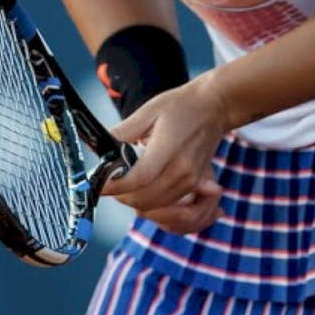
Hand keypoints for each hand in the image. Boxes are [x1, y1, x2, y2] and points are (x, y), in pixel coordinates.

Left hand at [102, 74, 236, 230]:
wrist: (215, 107)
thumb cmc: (181, 106)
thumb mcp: (148, 112)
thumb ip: (122, 133)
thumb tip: (99, 147)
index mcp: (168, 150)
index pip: (137, 179)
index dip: (115, 186)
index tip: (99, 184)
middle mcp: (182, 172)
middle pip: (144, 200)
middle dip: (121, 196)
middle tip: (110, 184)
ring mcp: (190, 181)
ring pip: (155, 208)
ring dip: (135, 202)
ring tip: (124, 187)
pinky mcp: (195, 186)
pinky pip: (170, 207)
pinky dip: (153, 206)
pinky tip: (143, 194)